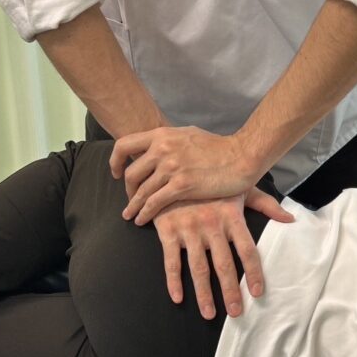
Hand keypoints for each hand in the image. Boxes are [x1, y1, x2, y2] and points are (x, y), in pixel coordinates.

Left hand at [110, 126, 260, 224]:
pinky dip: (145, 213)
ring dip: (133, 206)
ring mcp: (171, 167)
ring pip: (141, 190)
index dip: (115, 160)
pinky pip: (154, 202)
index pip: (125, 144)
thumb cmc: (219, 147)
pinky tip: (143, 220)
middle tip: (130, 199)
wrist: (241, 156)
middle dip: (127, 189)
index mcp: (162, 135)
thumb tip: (160, 146)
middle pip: (131, 172)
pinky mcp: (181, 185)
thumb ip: (171, 141)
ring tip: (131, 215)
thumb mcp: (189, 135)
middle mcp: (162, 149)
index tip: (115, 172)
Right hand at [152, 188, 294, 319]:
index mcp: (231, 216)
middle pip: (223, 265)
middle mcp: (211, 225)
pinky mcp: (167, 231)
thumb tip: (290, 219)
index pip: (247, 250)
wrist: (174, 167)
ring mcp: (188, 229)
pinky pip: (171, 261)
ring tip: (210, 314)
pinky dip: (173, 281)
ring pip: (198, 268)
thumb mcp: (239, 188)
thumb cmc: (211, 181)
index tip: (257, 293)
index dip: (253, 273)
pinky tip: (177, 298)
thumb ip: (265, 204)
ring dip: (203, 294)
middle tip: (236, 313)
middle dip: (230, 291)